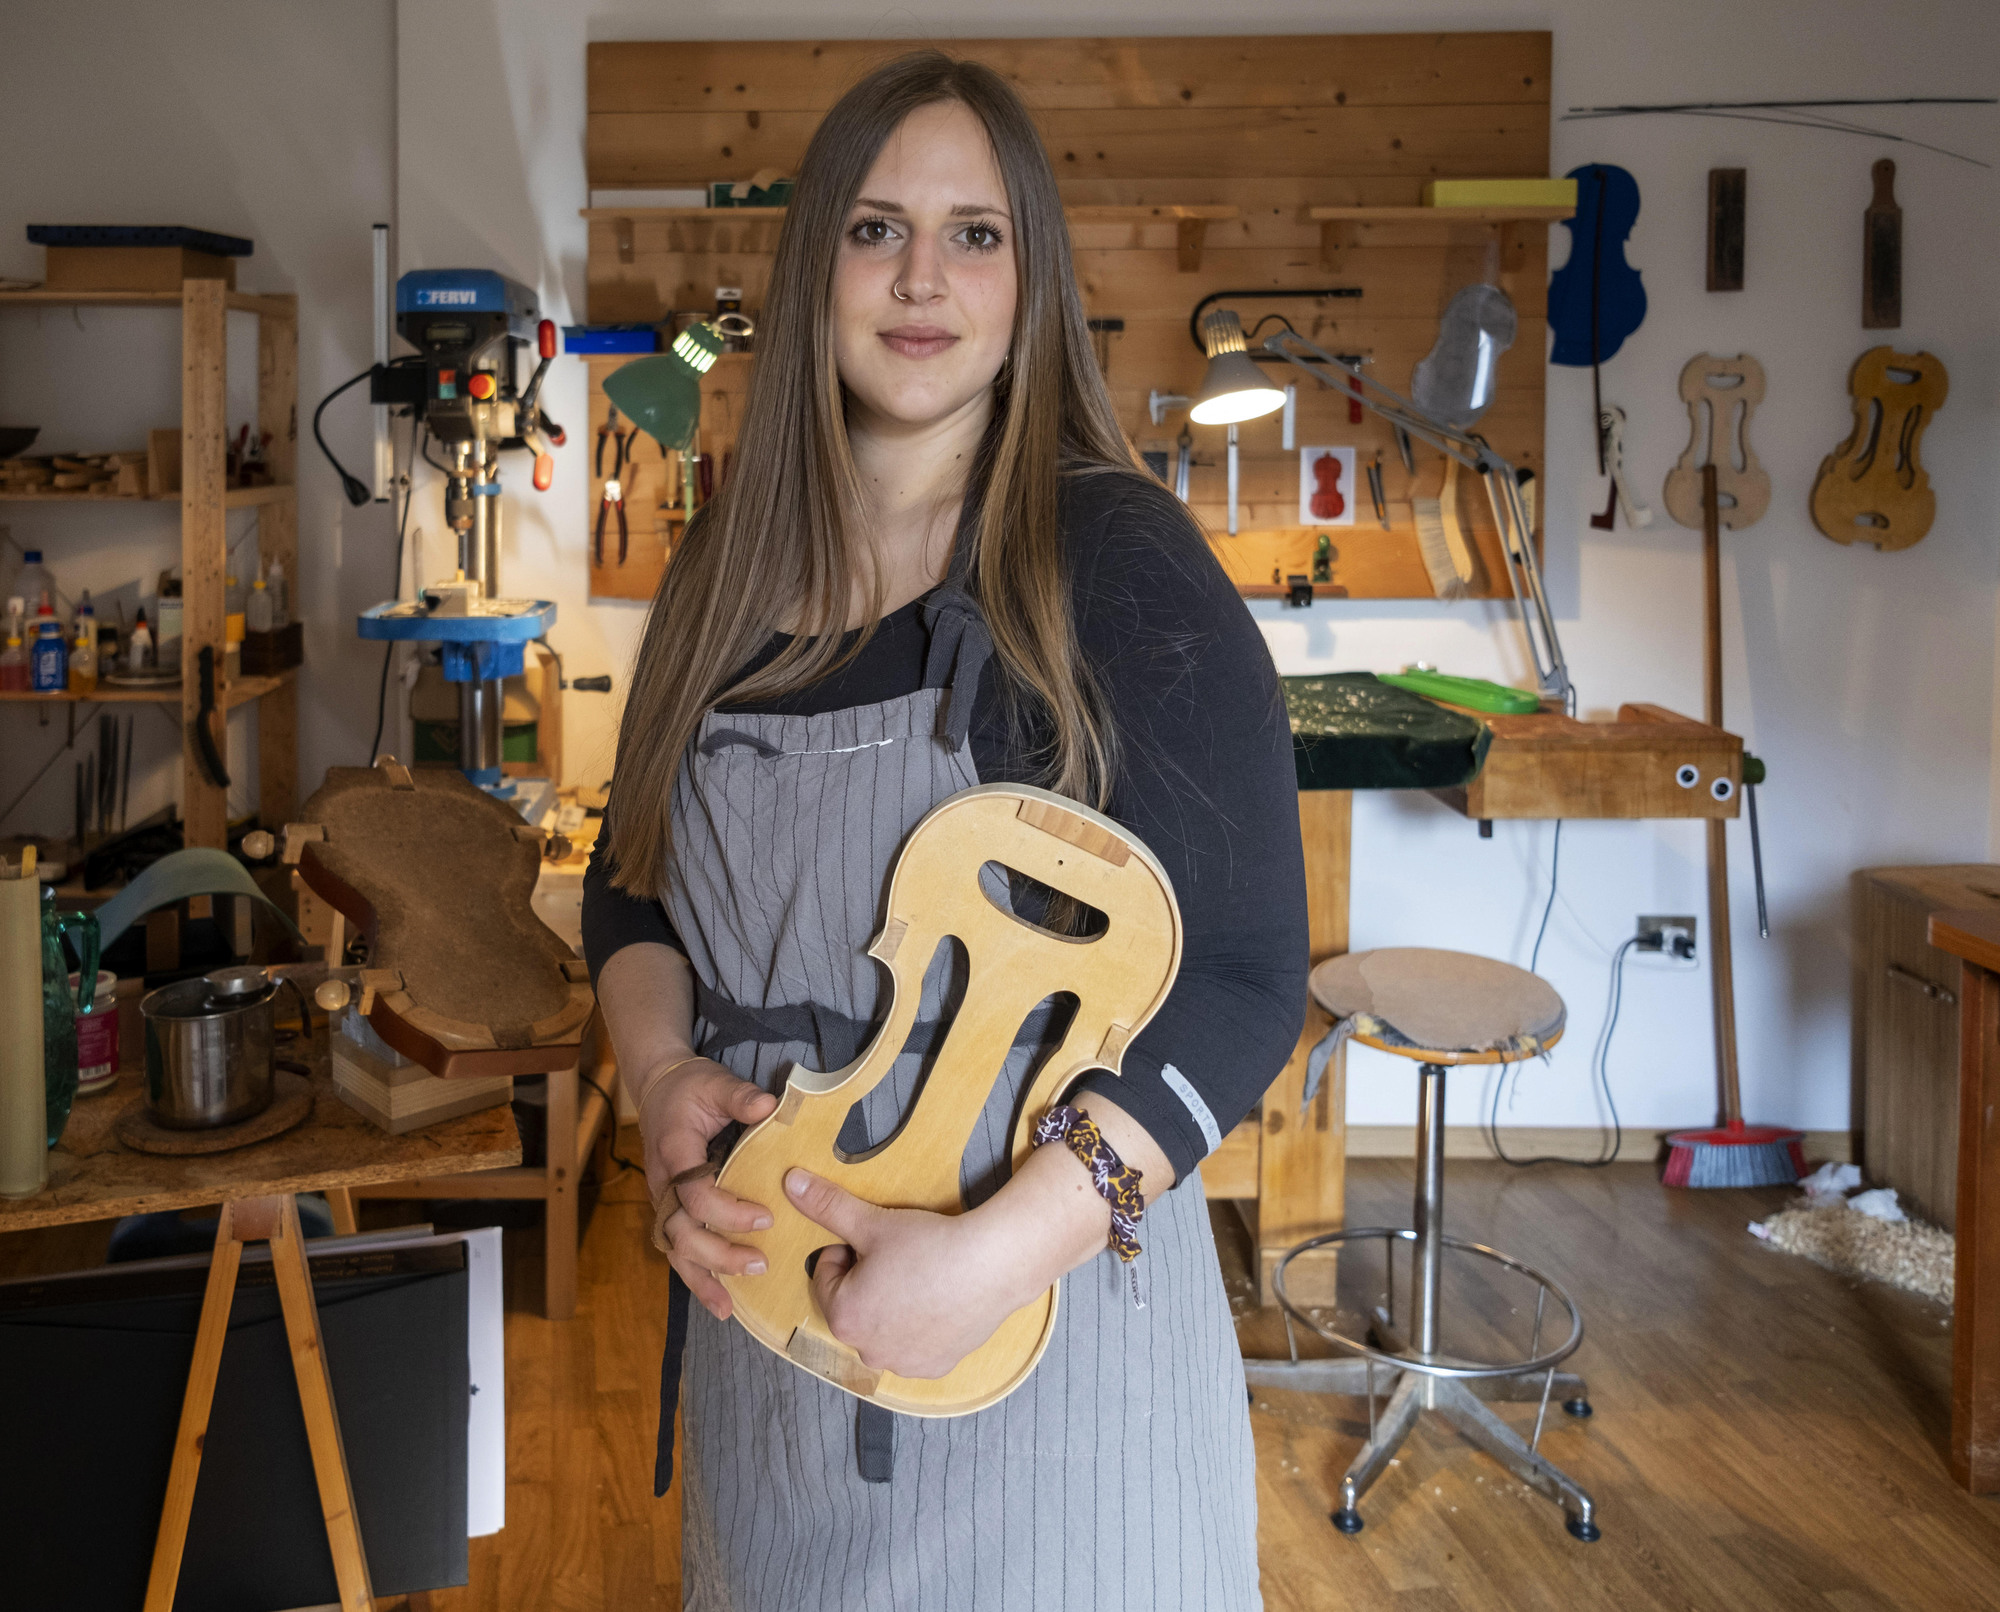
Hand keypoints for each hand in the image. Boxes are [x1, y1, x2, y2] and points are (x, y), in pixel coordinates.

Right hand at [636, 1055, 778, 1319]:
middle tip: (760, 1263)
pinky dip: (695, 1278)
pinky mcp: (670, 1211)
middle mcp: (662, 1183)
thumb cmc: (691, 1088)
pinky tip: (718, 1302)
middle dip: (718, 1254)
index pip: (695, 1193)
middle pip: (681, 1232)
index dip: (729, 1211)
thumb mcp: (716, 1083)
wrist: (659, 1088)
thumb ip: (741, 1097)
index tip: (766, 1217)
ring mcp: (663, 1201)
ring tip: (729, 1305)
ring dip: (702, 1277)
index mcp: (674, 1152)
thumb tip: (770, 1107)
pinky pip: (677, 1250)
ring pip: (675, 1249)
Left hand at [785, 1167, 1028, 1379]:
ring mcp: (904, 1364)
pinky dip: (920, 1327)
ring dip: (891, 1306)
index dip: (848, 1251)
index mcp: (844, 1317)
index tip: (877, 1241)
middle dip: (867, 1282)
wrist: (992, 1266)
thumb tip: (790, 1183)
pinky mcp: (935, 1367)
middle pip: (854, 1306)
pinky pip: (914, 1345)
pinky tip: (938, 1301)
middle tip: (900, 1258)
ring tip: (921, 1278)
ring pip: (883, 1328)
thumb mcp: (872, 1222)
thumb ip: (826, 1205)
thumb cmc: (929, 1245)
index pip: (827, 1277)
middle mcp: (868, 1351)